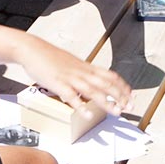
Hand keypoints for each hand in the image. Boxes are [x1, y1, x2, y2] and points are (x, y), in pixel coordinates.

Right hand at [16, 33, 131, 113]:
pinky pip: (71, 96)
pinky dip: (80, 106)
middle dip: (120, 96)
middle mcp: (82, 72)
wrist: (32, 49)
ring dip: (106, 102)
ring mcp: (70, 77)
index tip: (131, 95)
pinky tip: (87, 114)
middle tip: (130, 106)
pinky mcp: (58, 83)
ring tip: (116, 112)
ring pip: (93, 90)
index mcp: (86, 67)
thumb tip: (93, 80)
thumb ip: (83, 72)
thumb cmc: (50, 57)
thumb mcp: (72, 63)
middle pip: (106, 83)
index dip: (122, 86)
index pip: (110, 76)